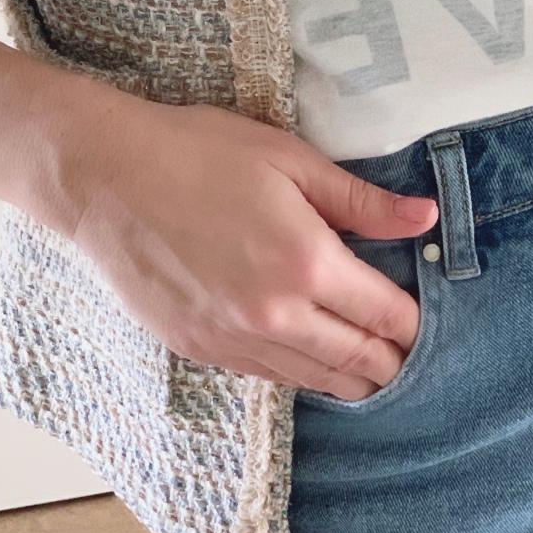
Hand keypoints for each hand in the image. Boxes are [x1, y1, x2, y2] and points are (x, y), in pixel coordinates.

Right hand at [66, 91, 437, 399]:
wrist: (107, 180)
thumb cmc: (200, 154)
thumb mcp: (291, 161)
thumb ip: (362, 200)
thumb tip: (425, 218)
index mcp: (307, 263)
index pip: (383, 314)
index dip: (413, 323)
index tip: (425, 322)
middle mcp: (275, 315)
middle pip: (356, 361)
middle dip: (391, 363)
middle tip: (410, 358)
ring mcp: (233, 339)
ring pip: (312, 379)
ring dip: (349, 379)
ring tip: (373, 372)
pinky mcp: (200, 349)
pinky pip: (267, 375)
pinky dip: (299, 373)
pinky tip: (310, 362)